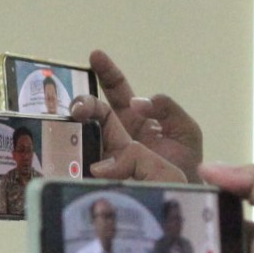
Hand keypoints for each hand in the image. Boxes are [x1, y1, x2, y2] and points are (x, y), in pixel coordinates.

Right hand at [69, 49, 207, 179]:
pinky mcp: (100, 173)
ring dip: (76, 125)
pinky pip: (81, 161)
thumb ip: (168, 109)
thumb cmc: (186, 165)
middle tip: (79, 108)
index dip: (107, 72)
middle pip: (94, 110)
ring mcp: (106, 152)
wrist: (183, 197)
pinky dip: (71, 154)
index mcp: (135, 116)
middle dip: (84, 103)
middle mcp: (116, 131)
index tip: (95, 55)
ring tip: (76, 123)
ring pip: (84, 132)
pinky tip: (67, 150)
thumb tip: (137, 103)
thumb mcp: (186, 130)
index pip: (117, 89)